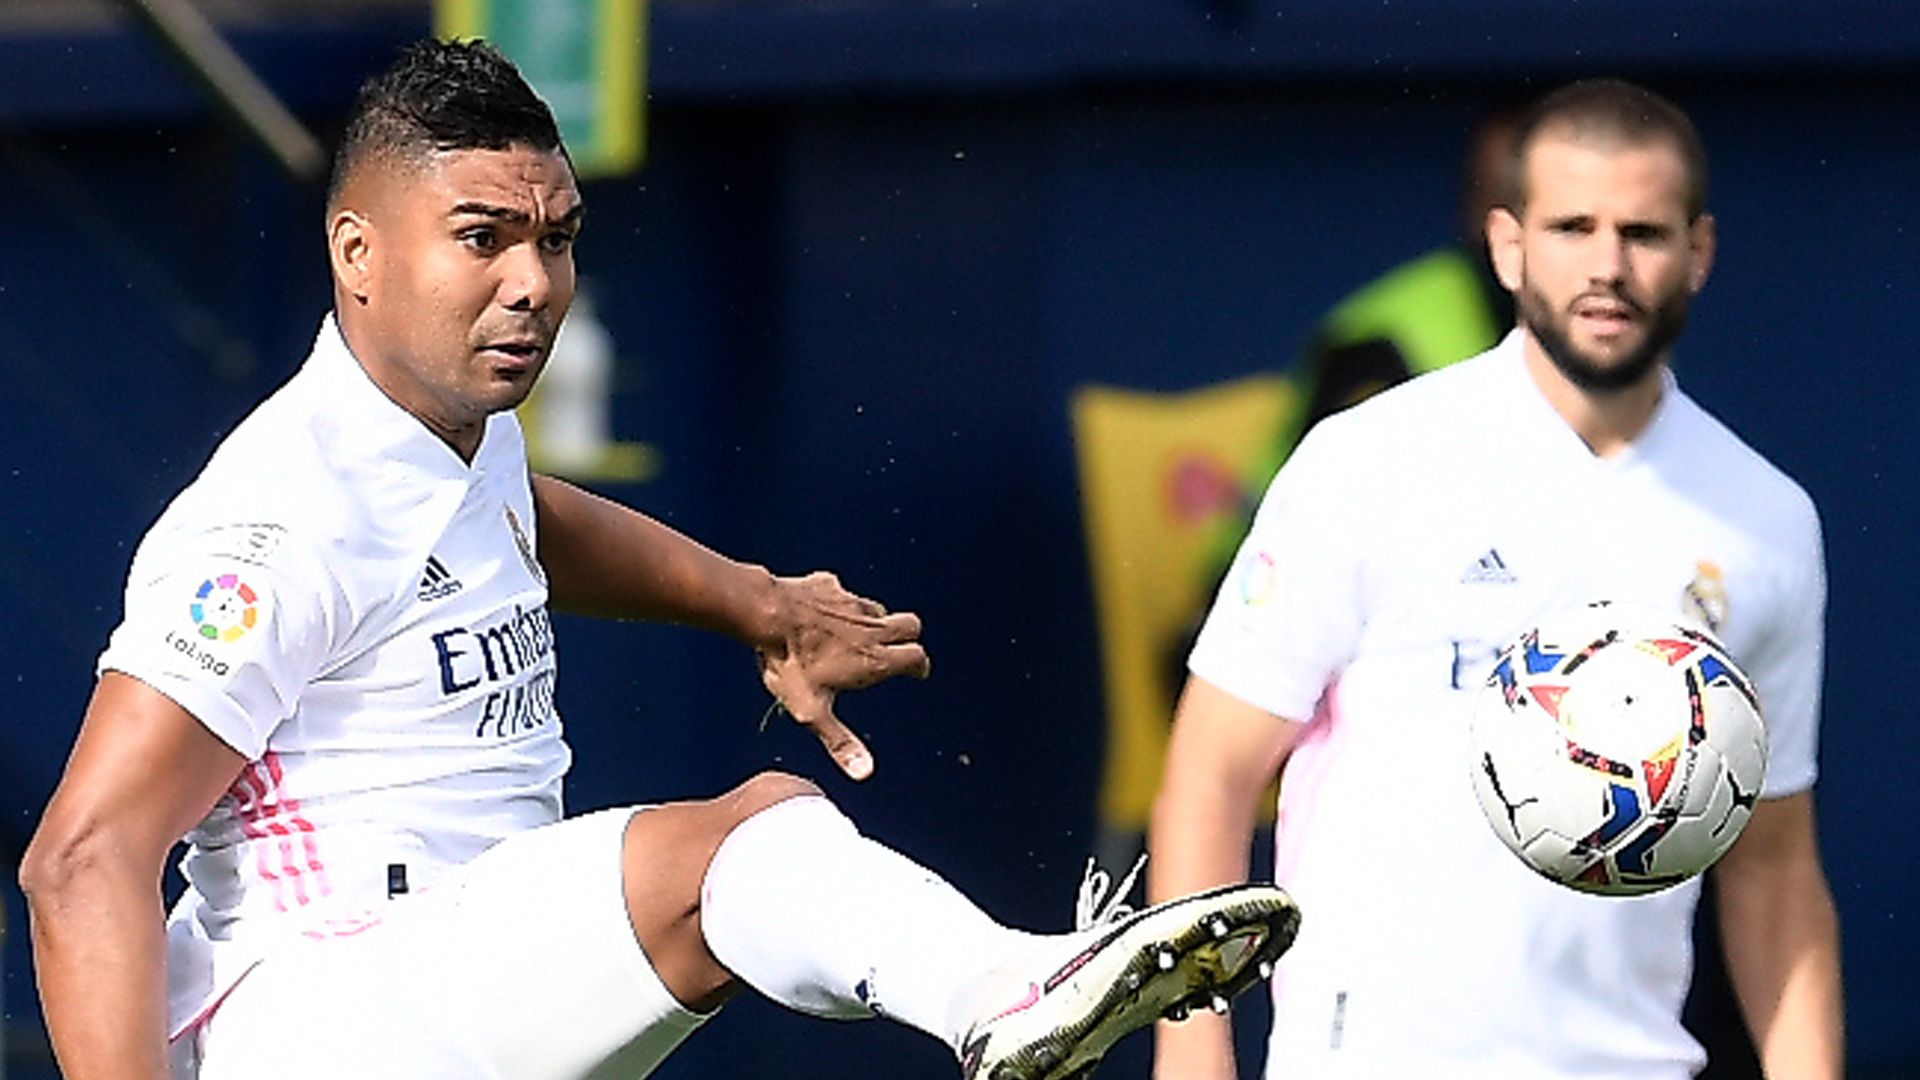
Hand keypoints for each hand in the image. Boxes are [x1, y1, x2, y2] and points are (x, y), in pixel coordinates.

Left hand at [756, 571, 930, 779]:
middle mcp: (870, 628)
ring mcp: (850, 602)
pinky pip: (843, 592)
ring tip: (861, 634)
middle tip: (899, 649)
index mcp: (873, 659)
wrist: (764, 614)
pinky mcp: (828, 585)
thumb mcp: (812, 711)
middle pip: (911, 625)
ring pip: (879, 608)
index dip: (919, 665)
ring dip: (878, 620)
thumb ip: (839, 742)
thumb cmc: (789, 663)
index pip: (916, 657)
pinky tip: (823, 612)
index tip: (917, 671)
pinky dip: (841, 603)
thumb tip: (864, 773)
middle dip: (909, 638)